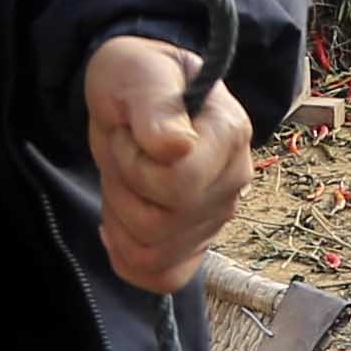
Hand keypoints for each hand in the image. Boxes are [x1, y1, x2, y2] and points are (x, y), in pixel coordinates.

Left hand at [85, 31, 250, 295]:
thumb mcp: (137, 73)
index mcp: (229, 135)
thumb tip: (176, 149)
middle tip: (124, 151)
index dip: (134, 163)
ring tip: (124, 178)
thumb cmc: (139, 76)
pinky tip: (118, 226)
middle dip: (121, 188)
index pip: (178, 185)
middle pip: (160, 225)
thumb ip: (156, 106)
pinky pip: (165, 278)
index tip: (131, 130)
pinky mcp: (198, 242)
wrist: (137, 91)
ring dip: (119, 218)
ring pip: (153, 254)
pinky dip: (130, 259)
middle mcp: (233, 182)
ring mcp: (217, 217)